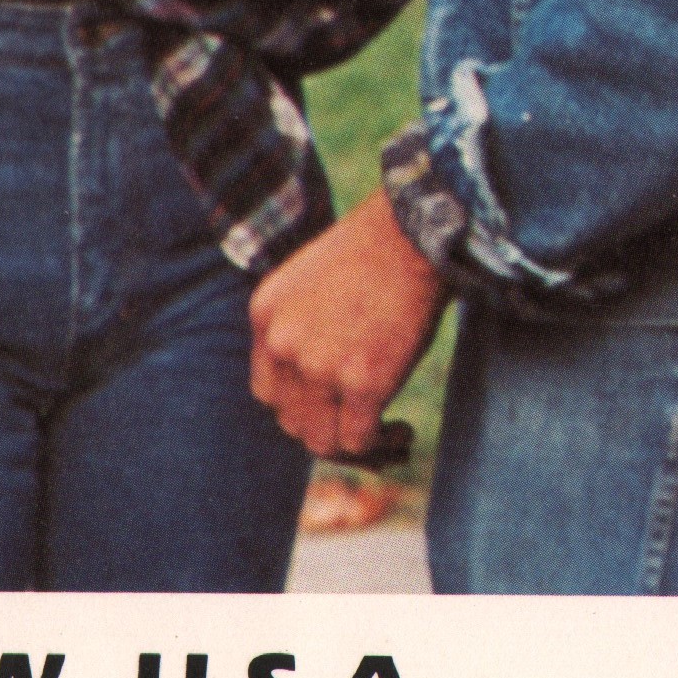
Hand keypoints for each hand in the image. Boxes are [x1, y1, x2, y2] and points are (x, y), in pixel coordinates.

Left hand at [248, 190, 448, 459]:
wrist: (412, 234)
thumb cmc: (372, 254)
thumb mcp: (307, 285)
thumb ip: (298, 330)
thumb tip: (313, 386)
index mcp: (265, 316)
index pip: (267, 390)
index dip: (299, 404)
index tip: (330, 403)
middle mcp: (283, 345)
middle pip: (290, 420)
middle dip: (326, 426)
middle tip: (360, 421)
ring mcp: (319, 366)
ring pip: (321, 440)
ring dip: (351, 443)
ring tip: (385, 432)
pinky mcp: (362, 383)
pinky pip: (358, 441)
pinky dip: (381, 443)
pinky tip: (401, 429)